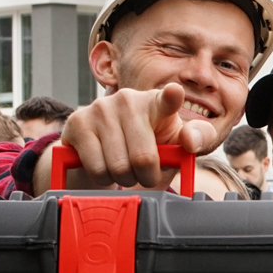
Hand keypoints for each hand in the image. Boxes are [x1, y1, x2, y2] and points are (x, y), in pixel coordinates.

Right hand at [46, 83, 216, 188]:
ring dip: (123, 179)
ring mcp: (101, 108)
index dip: (172, 97)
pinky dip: (103, 178)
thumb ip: (195, 140)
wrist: (105, 149)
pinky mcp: (77, 122)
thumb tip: (190, 141)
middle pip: (143, 158)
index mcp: (157, 102)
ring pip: (118, 167)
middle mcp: (128, 99)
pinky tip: (104, 165)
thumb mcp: (175, 143)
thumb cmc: (147, 144)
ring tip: (123, 168)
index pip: (168, 99)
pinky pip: (96, 168)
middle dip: (145, 176)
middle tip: (143, 173)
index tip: (175, 93)